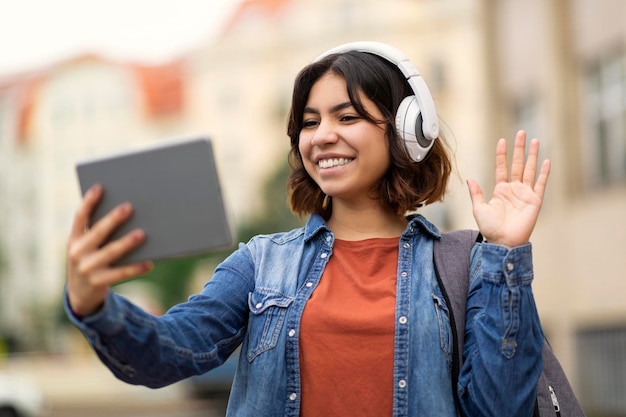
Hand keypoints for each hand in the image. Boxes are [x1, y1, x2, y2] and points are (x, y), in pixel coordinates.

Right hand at [66, 184, 151, 315]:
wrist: (80, 293)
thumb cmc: (91, 259)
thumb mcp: (87, 246)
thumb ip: (99, 232)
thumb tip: (128, 213)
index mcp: (74, 238)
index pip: (80, 217)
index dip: (89, 202)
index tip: (100, 187)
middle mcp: (77, 252)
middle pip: (97, 232)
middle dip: (113, 219)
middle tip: (129, 207)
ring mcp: (87, 268)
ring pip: (110, 253)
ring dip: (127, 243)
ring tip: (142, 233)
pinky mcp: (99, 282)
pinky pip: (121, 273)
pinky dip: (136, 268)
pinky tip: (149, 262)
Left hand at [467, 130, 550, 247]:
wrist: (503, 241)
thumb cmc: (490, 228)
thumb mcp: (479, 209)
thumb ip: (476, 193)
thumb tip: (470, 179)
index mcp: (500, 190)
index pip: (502, 167)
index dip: (502, 154)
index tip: (502, 141)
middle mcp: (514, 189)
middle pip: (518, 164)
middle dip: (520, 148)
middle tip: (522, 133)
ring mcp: (525, 194)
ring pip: (530, 170)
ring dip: (532, 155)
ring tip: (535, 140)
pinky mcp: (535, 201)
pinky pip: (540, 184)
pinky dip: (544, 173)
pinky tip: (546, 161)